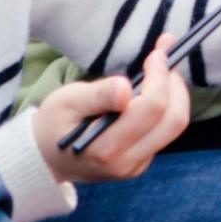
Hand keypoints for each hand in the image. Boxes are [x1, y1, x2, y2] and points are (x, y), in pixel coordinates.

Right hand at [34, 55, 189, 184]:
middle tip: (164, 57)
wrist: (45, 159)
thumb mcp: (67, 101)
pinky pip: (164, 134)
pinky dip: (167, 107)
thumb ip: (98, 95)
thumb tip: (126, 88)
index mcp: (105, 149)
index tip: (157, 53)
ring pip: (173, 127)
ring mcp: (134, 167)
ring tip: (162, 68)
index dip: (160, 76)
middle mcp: (125, 163)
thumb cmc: (54, 123)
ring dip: (175, 94)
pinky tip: (153, 89)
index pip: (151, 109)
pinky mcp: (139, 165)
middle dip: (174, 84)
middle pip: (173, 121)